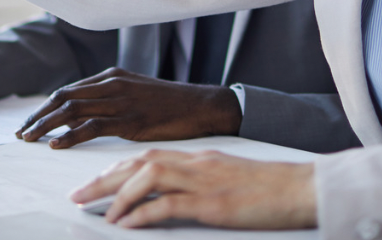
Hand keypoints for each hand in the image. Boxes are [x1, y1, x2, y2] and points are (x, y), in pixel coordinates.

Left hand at [15, 67, 240, 147]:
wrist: (200, 105)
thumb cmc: (168, 103)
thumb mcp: (134, 92)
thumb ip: (107, 98)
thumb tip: (78, 114)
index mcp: (111, 76)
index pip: (67, 90)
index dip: (45, 107)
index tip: (29, 122)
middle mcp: (112, 84)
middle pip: (63, 97)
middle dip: (38, 116)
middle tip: (21, 133)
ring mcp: (120, 101)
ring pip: (72, 110)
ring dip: (46, 125)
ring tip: (29, 139)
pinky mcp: (130, 120)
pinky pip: (92, 126)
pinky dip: (70, 135)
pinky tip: (56, 144)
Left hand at [70, 149, 316, 228]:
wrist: (303, 188)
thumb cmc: (270, 189)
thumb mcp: (228, 179)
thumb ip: (198, 183)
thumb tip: (170, 197)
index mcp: (198, 158)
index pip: (147, 156)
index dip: (116, 169)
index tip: (93, 183)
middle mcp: (196, 164)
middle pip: (139, 163)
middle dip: (104, 179)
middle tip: (78, 196)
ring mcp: (204, 182)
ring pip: (148, 178)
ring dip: (118, 196)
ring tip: (99, 213)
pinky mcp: (214, 204)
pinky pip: (169, 205)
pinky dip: (142, 214)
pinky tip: (126, 225)